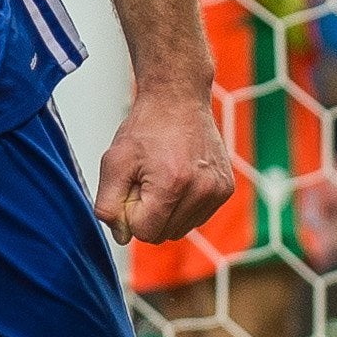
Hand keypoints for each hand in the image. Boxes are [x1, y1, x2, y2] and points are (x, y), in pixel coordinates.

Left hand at [93, 88, 232, 246]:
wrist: (178, 100)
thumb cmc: (145, 129)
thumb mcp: (114, 163)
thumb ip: (109, 206)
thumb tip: (122, 237)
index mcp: (173, 184)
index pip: (144, 232)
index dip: (131, 214)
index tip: (132, 187)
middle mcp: (202, 190)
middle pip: (163, 235)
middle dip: (148, 214)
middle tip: (146, 180)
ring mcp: (218, 191)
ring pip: (180, 230)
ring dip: (165, 212)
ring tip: (162, 178)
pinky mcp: (226, 189)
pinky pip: (196, 218)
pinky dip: (182, 206)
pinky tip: (178, 179)